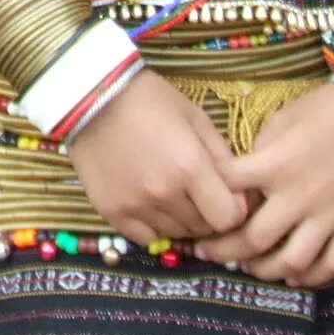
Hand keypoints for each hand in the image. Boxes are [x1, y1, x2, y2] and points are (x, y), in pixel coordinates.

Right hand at [68, 69, 250, 248]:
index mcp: (190, 167)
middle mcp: (164, 193)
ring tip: (170, 193)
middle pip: (203, 228)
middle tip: (196, 192)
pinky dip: (154, 227)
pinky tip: (150, 204)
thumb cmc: (149, 100)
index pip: (229, 218)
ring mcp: (136, 205)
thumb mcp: (195, 119)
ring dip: (181, 220)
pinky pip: (146, 239)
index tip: (225, 198)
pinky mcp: (112, 212)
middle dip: (207, 214)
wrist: (90, 95)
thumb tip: (243, 198)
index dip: (233, 210)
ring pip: (176, 234)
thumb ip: (224, 159)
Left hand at [195, 81, 333, 286]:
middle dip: (224, 251)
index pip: (227, 188)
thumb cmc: (324, 112)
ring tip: (249, 266)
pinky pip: (331, 264)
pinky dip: (310, 276)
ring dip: (265, 270)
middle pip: (254, 239)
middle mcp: (300, 195)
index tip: (197, 204)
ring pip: (292, 261)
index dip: (206, 197)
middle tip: (208, 252)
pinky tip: (293, 274)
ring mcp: (330, 215)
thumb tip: (240, 184)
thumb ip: (258, 155)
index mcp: (275, 164)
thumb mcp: (280, 121)